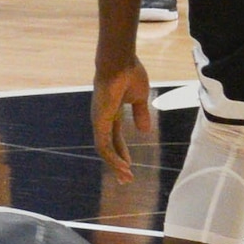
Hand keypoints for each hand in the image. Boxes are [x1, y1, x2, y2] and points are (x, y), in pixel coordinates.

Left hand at [93, 57, 153, 181]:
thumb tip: (145, 131)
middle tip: (125, 179)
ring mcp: (99, 121)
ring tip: (127, 177)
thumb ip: (141, 114)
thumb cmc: (130, 74)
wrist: (120, 63)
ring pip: (105, 150)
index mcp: (111, 113)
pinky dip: (113, 157)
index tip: (129, 165)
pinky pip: (104, 145)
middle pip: (109, 147)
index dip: (122, 152)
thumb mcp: (140, 98)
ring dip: (115, 165)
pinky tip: (123, 166)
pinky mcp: (99, 122)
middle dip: (117, 164)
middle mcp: (102, 120)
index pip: (115, 138)